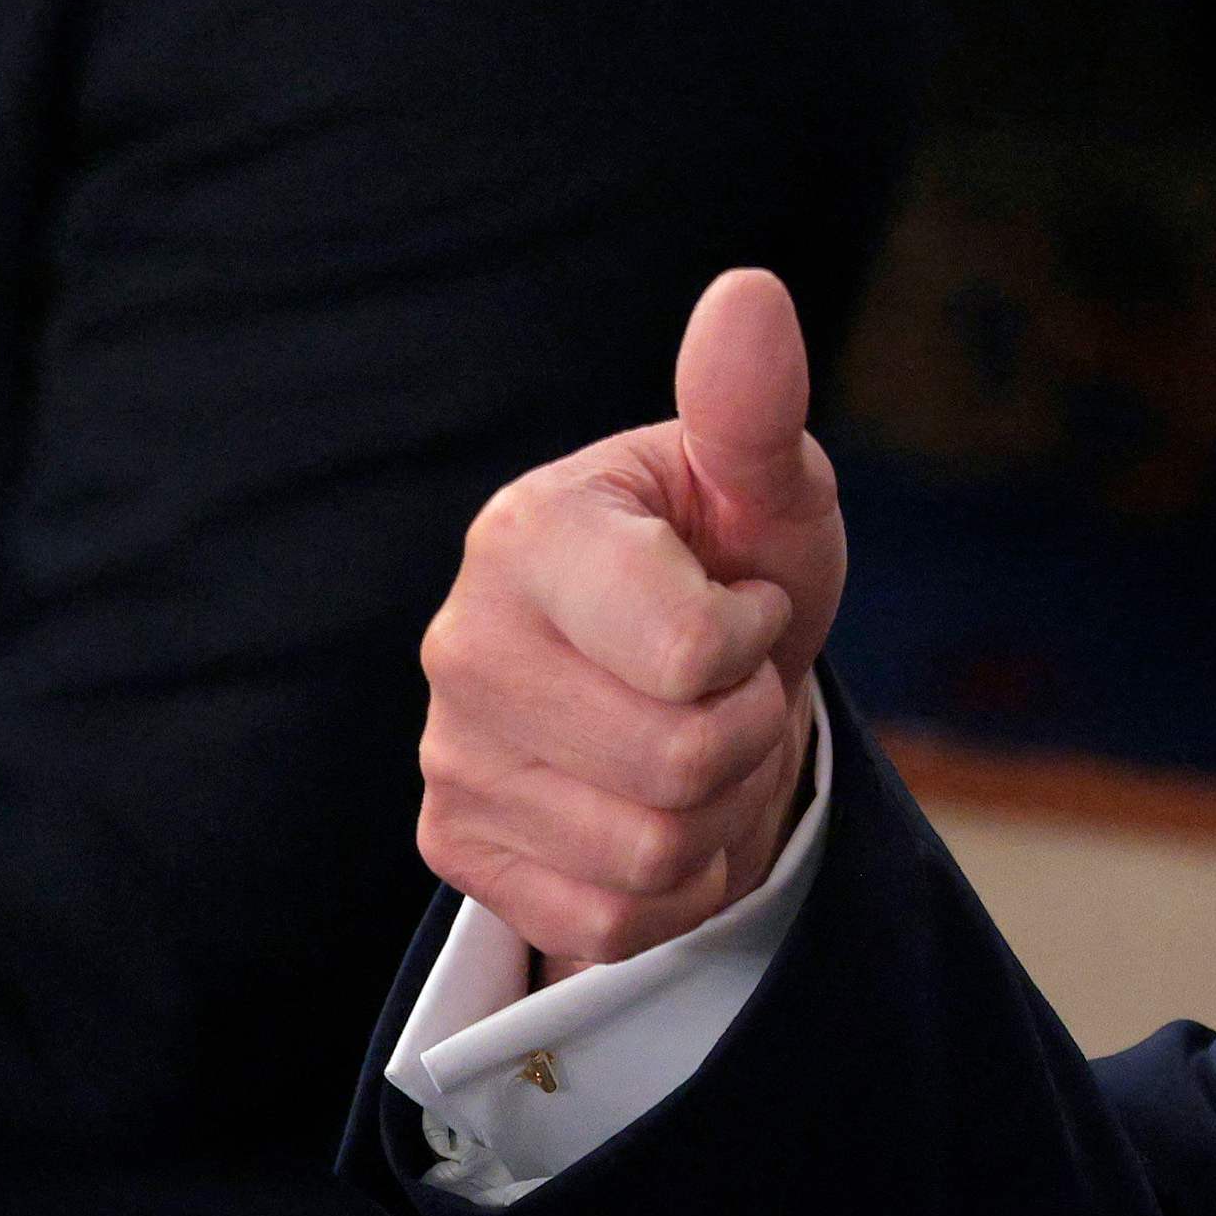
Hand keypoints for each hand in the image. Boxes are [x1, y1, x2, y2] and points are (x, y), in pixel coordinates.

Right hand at [415, 265, 841, 973]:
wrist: (680, 690)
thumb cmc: (728, 569)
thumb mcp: (765, 494)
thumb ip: (754, 410)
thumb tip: (749, 293)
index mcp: (529, 535)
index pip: (694, 656)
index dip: (754, 643)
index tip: (740, 605)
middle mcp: (462, 643)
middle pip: (679, 766)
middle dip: (745, 737)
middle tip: (725, 691)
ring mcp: (449, 754)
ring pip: (652, 853)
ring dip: (714, 815)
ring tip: (694, 747)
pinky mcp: (458, 848)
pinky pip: (612, 921)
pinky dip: (671, 887)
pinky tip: (656, 813)